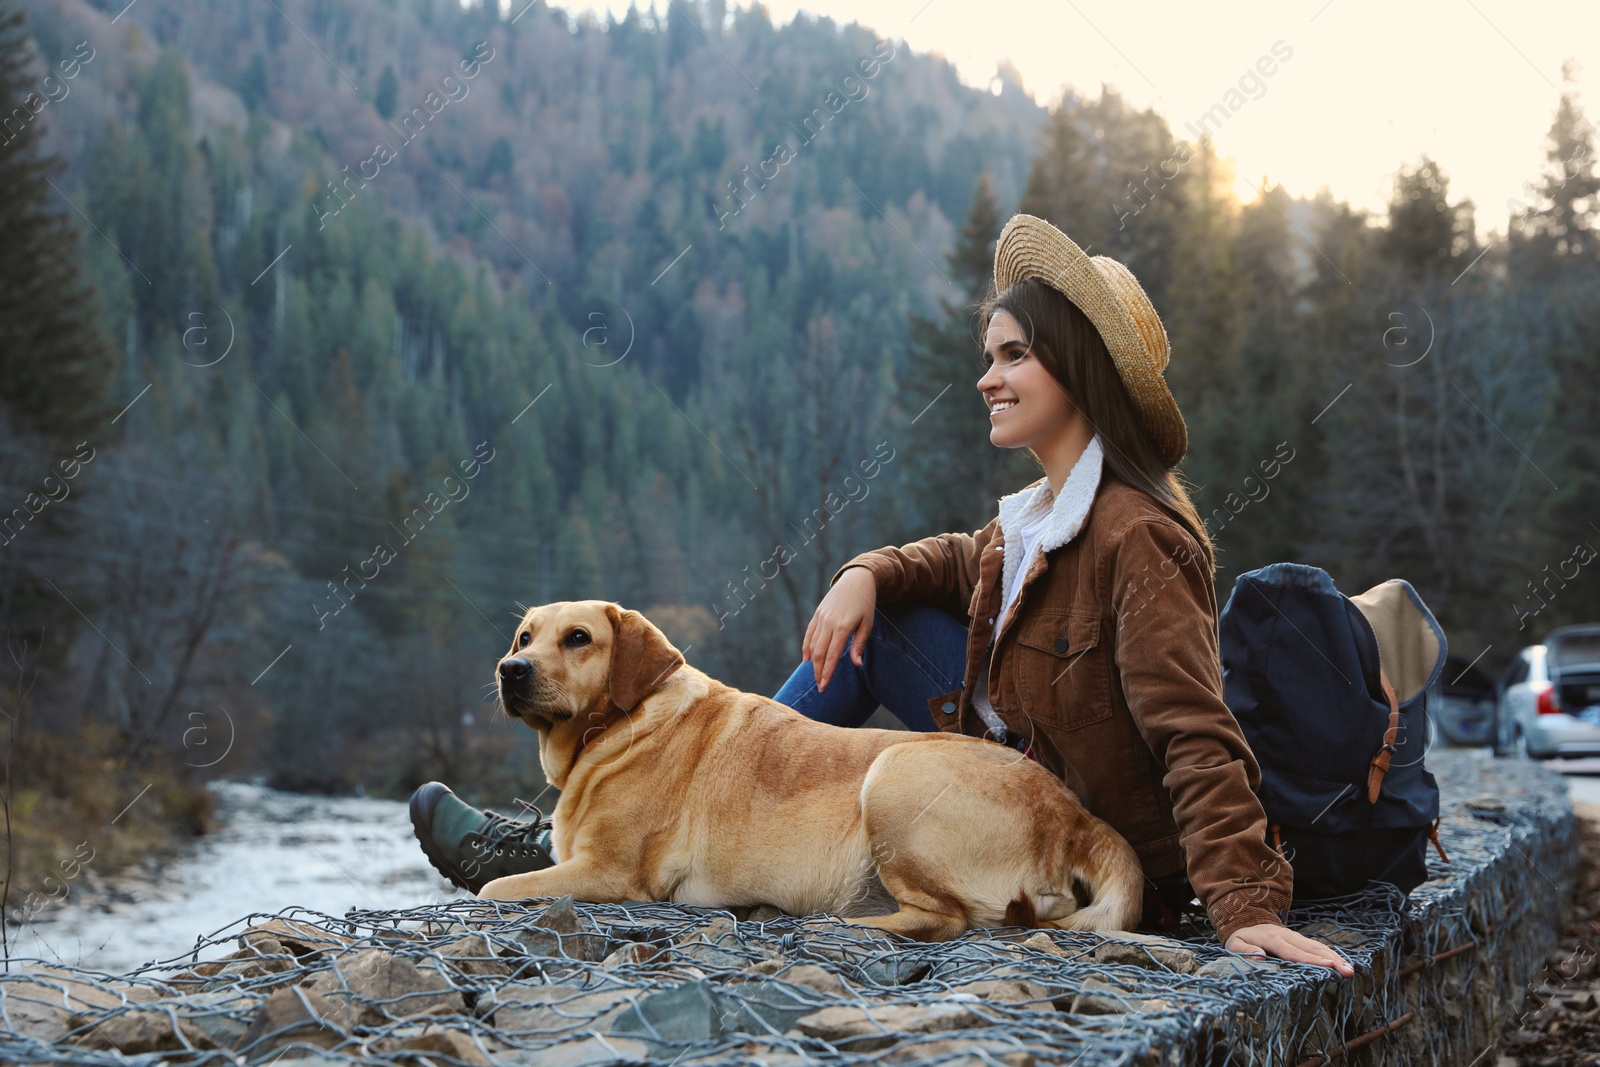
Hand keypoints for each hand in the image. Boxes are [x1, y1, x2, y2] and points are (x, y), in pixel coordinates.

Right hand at [802, 567, 876, 691]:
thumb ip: (859, 644)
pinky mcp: (817, 614)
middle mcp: (828, 623)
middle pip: (819, 654)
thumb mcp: (867, 624)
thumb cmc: (865, 603)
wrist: (856, 579)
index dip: (827, 673)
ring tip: (816, 676)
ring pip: (812, 645)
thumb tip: (856, 664)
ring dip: (813, 662)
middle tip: (820, 687)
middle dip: (818, 672)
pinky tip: (807, 660)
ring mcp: (821, 618)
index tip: (824, 687)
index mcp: (842, 627)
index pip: (832, 656)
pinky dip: (806, 647)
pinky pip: (809, 634)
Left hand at [1225, 923, 1353, 976]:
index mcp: (1272, 938)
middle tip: (1348, 972)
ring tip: (1350, 970)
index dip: (1311, 960)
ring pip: (1318, 946)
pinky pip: (1318, 947)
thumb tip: (1258, 956)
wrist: (1246, 921)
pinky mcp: (1300, 940)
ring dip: (1335, 957)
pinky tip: (1343, 963)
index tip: (1328, 965)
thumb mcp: (1234, 944)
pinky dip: (1332, 954)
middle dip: (1331, 960)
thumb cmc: (1240, 938)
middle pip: (1312, 949)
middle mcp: (1287, 935)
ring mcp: (1296, 936)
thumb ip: (1244, 951)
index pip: (1293, 952)